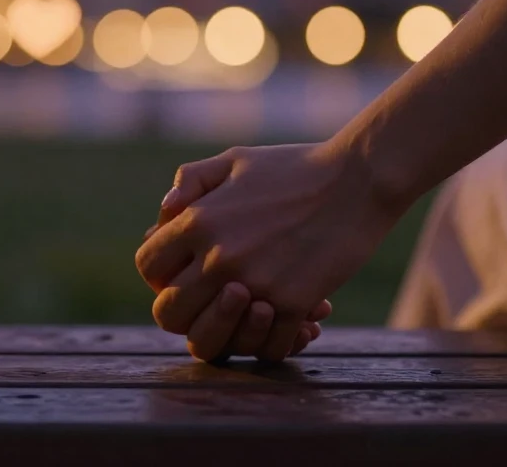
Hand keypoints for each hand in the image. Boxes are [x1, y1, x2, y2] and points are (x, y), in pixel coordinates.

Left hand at [136, 142, 397, 361]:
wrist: (358, 179)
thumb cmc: (295, 167)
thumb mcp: (235, 160)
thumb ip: (191, 181)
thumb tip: (163, 215)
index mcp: (198, 220)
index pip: (148, 266)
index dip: (160, 273)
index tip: (183, 271)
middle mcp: (218, 256)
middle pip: (168, 314)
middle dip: (183, 312)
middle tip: (209, 302)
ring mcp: (255, 284)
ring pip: (209, 341)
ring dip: (224, 334)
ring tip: (245, 316)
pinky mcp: (293, 303)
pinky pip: (266, 346)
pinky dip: (273, 341)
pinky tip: (286, 323)